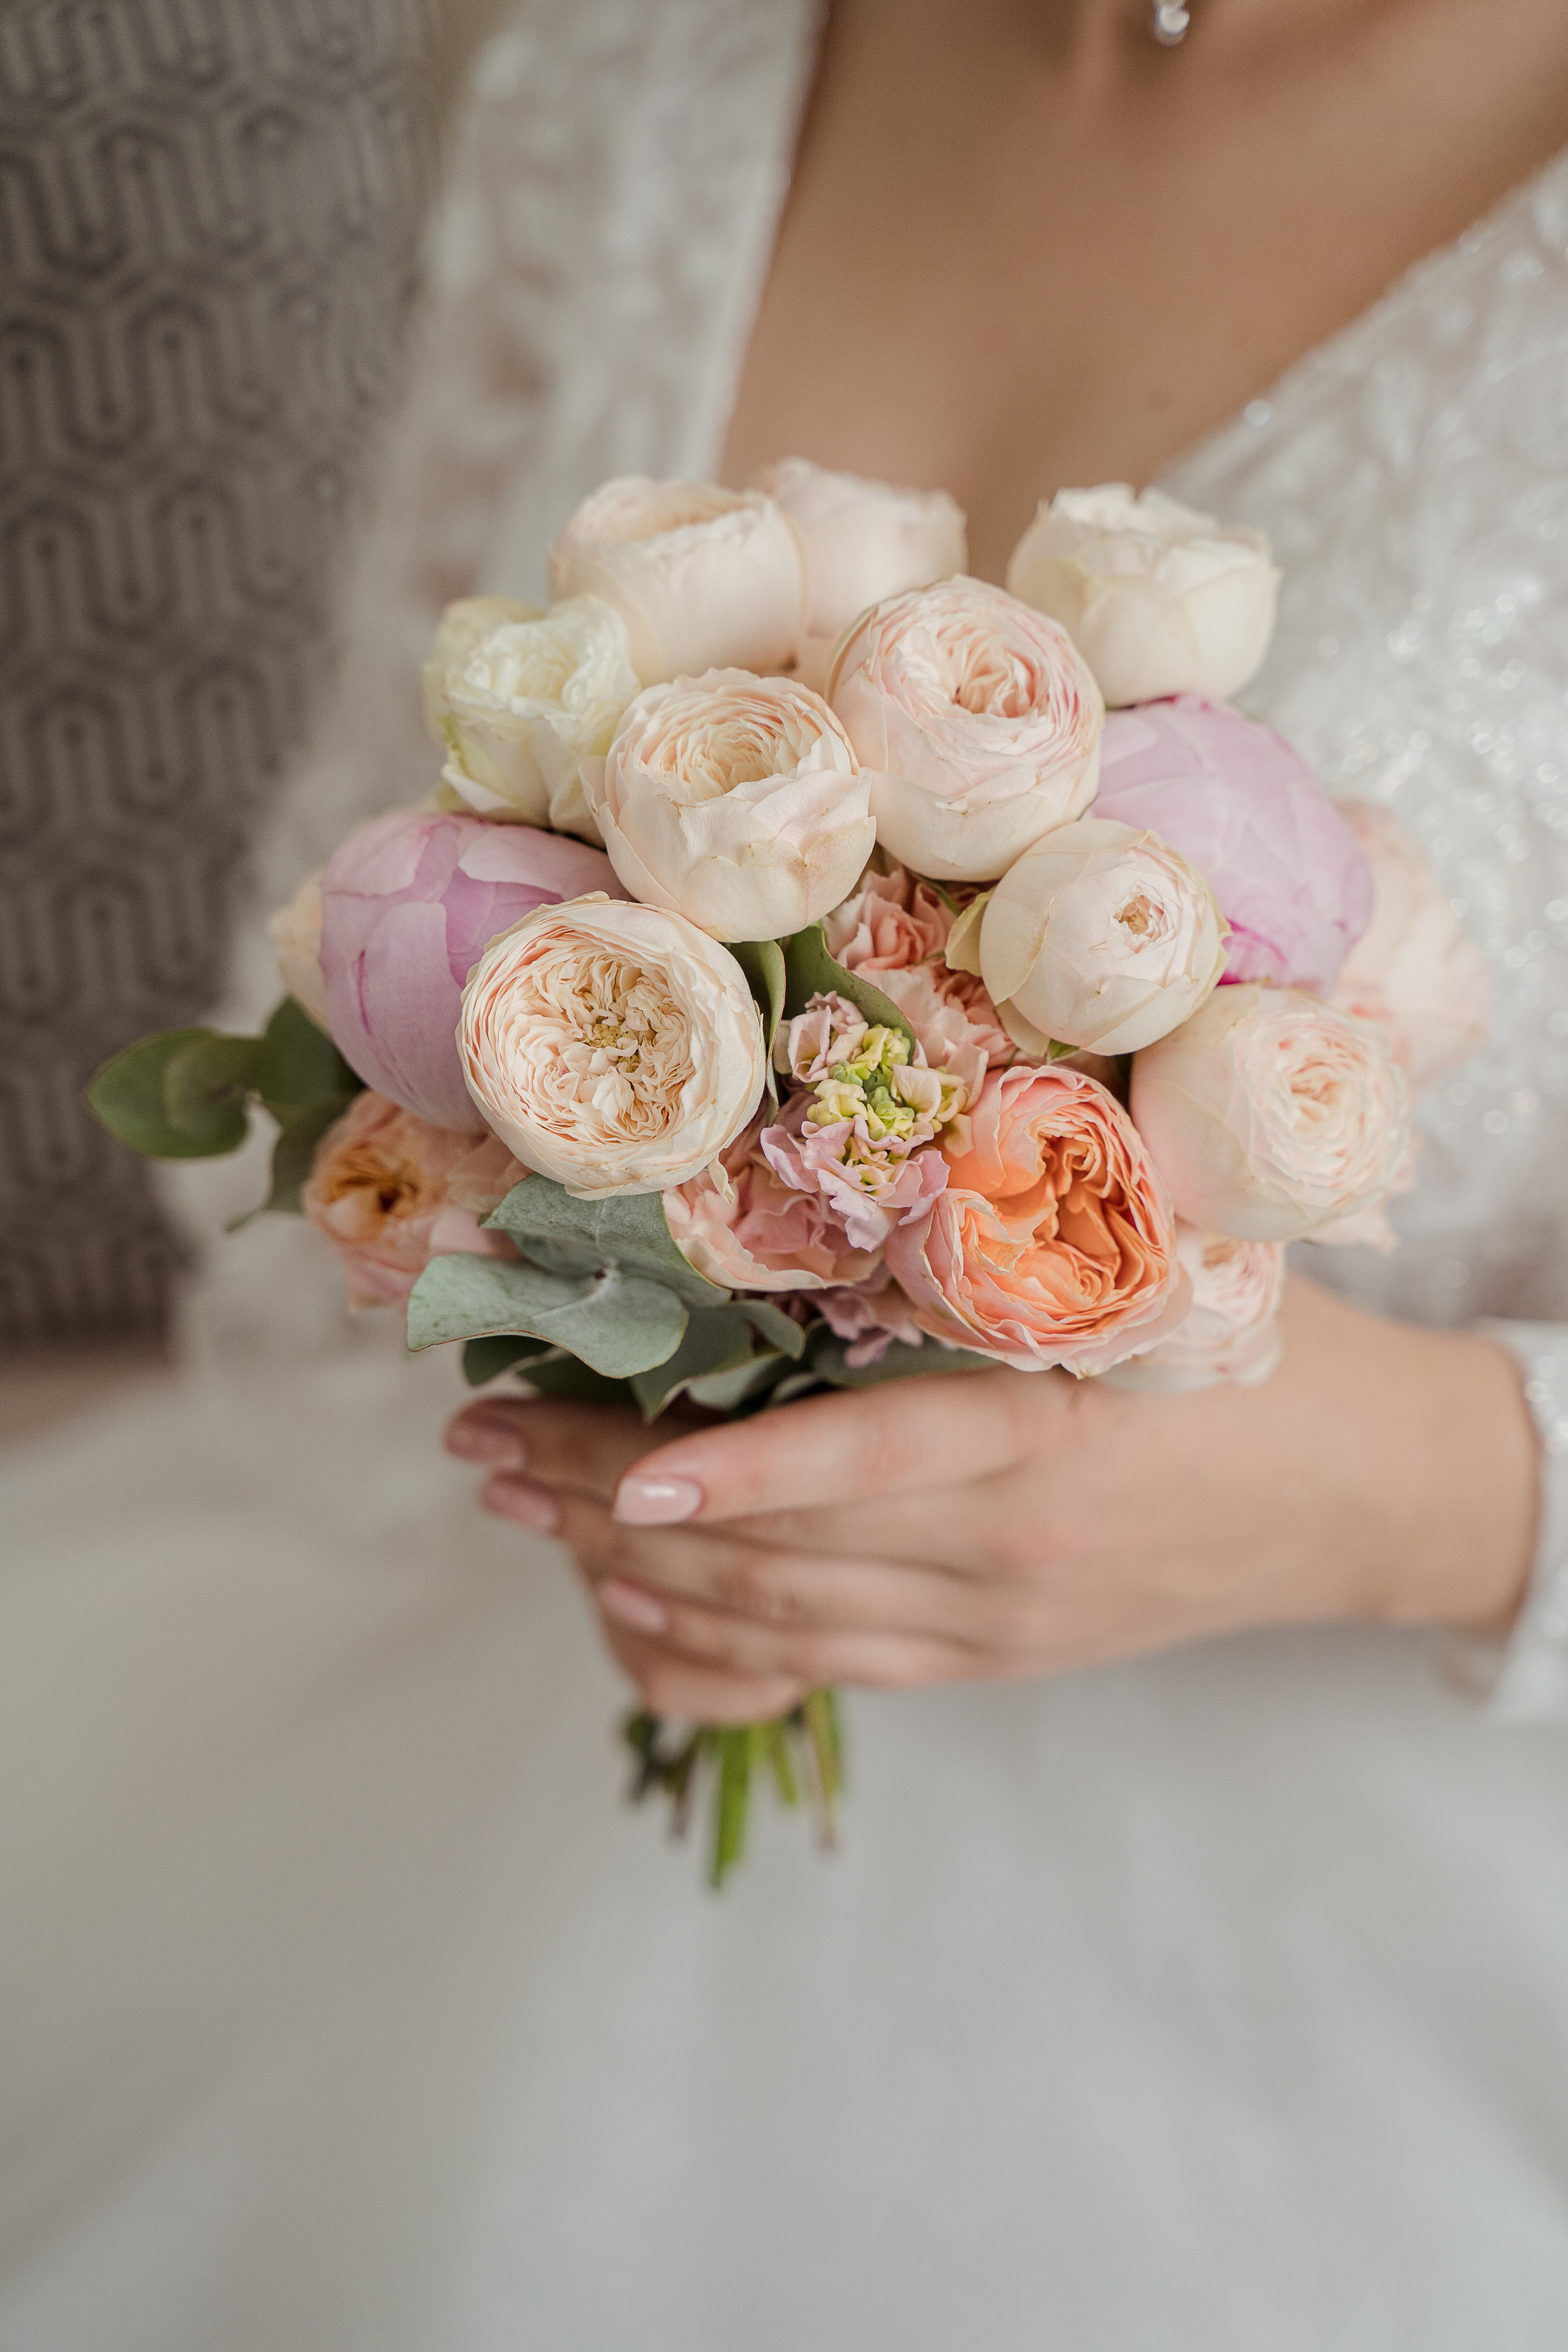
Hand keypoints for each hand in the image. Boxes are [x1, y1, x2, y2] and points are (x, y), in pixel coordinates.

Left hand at [445, 1276, 1538, 1722]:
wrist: (1363, 1497)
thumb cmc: (1262, 1353)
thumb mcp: (1159, 1278)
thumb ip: (1019, 1246)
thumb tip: (861, 1154)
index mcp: (1053, 1440)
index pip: (867, 1471)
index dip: (736, 1481)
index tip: (610, 1472)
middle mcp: (1008, 1553)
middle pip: (780, 1549)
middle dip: (608, 1501)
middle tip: (480, 1443)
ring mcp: (993, 1625)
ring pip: (782, 1617)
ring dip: (631, 1571)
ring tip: (513, 1505)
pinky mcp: (989, 1661)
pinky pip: (827, 1670)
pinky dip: (717, 1642)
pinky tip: (626, 1605)